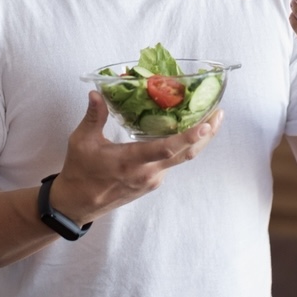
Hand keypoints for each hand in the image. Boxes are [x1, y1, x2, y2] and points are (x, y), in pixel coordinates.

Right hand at [49, 91, 222, 223]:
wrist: (77, 204)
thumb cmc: (79, 171)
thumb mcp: (82, 141)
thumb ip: (94, 116)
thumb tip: (96, 93)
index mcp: (130, 162)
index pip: (166, 149)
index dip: (189, 137)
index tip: (207, 124)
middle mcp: (147, 173)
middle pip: (185, 154)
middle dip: (206, 134)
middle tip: (219, 112)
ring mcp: (152, 180)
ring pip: (181, 159)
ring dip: (197, 140)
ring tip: (209, 118)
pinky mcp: (151, 183)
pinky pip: (172, 163)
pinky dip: (182, 147)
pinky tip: (185, 132)